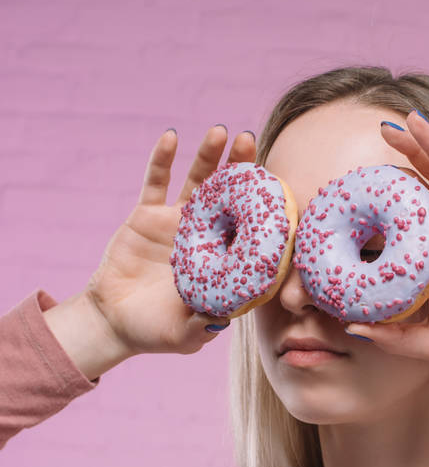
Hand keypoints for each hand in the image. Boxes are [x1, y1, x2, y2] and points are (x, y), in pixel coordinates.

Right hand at [84, 126, 255, 356]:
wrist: (113, 323)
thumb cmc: (155, 333)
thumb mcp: (184, 335)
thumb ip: (202, 324)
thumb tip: (223, 316)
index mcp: (221, 262)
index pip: (248, 230)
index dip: (263, 210)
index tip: (277, 188)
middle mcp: (204, 236)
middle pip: (228, 197)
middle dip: (240, 169)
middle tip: (251, 141)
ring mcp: (176, 223)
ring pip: (197, 182)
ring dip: (208, 156)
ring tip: (221, 131)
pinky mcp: (146, 216)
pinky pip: (155, 182)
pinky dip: (162, 159)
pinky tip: (172, 137)